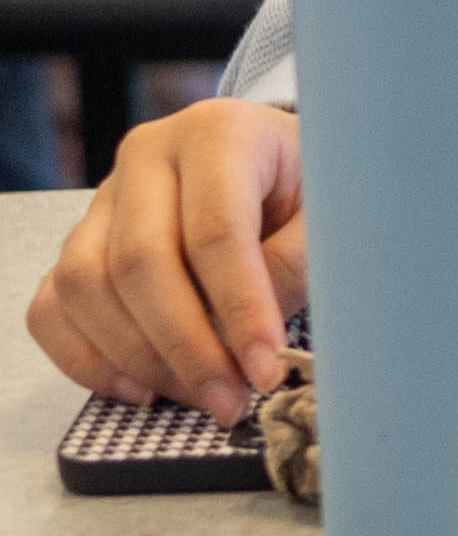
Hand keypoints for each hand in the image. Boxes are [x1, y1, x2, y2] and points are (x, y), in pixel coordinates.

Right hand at [27, 100, 304, 421]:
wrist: (280, 158)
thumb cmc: (309, 187)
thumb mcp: (329, 213)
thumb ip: (294, 265)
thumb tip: (251, 344)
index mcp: (217, 134)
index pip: (215, 230)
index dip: (239, 309)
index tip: (266, 370)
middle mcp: (147, 158)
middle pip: (139, 262)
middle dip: (186, 346)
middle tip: (230, 400)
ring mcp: (102, 200)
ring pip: (83, 285)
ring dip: (136, 357)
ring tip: (195, 396)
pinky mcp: (78, 242)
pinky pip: (51, 305)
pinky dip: (83, 356)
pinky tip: (138, 388)